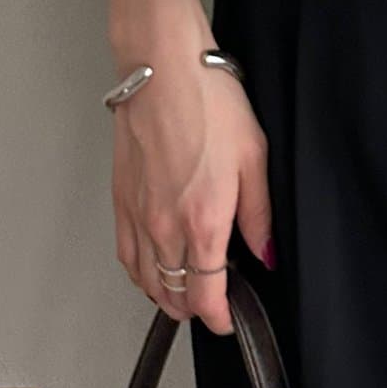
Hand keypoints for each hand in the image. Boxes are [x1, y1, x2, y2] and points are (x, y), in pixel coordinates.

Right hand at [110, 51, 274, 335]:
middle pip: (174, 296)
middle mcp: (166, 227)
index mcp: (203, 222)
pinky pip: (126, 255)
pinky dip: (140, 272)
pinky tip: (152, 265)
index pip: (206, 298)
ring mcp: (138, 215)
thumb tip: (266, 252)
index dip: (221, 318)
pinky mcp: (120, 199)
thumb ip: (259, 214)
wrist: (162, 69)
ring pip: (146, 281)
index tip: (231, 318)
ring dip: (167, 294)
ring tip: (186, 289)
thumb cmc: (207, 100)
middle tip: (215, 300)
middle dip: (196, 308)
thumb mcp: (253, 155)